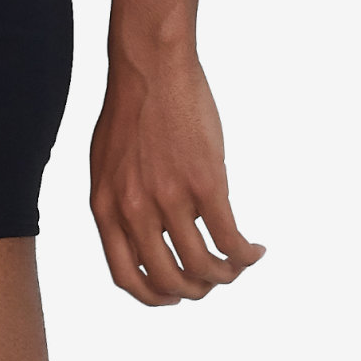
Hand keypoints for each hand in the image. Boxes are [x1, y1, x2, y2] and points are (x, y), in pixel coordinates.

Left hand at [89, 48, 262, 305]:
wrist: (150, 64)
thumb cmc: (131, 108)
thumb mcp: (107, 163)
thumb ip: (119, 201)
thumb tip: (142, 235)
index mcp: (105, 206)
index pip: (126, 277)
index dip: (154, 295)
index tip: (174, 294)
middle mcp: (133, 209)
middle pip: (168, 280)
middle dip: (195, 289)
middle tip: (212, 279)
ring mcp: (169, 198)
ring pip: (202, 267)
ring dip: (225, 276)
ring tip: (237, 265)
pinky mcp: (204, 182)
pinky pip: (229, 239)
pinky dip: (246, 254)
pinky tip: (256, 249)